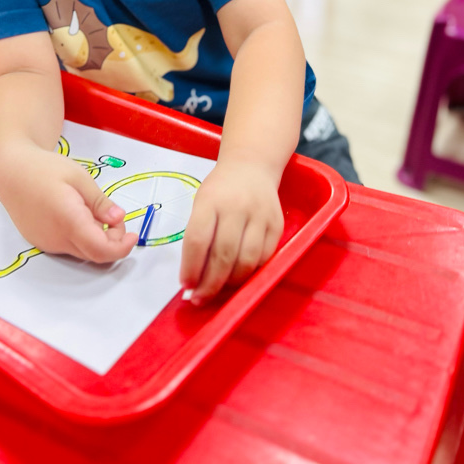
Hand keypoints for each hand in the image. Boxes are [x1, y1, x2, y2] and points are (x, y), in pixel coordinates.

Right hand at [0, 147, 137, 263]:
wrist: (11, 171)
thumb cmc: (44, 169)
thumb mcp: (79, 177)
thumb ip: (100, 202)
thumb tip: (119, 219)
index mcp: (68, 220)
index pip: (101, 250)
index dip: (122, 248)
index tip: (133, 235)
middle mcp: (56, 238)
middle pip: (94, 255)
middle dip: (113, 241)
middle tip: (114, 217)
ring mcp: (46, 243)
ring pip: (82, 252)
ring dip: (97, 240)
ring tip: (94, 211)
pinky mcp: (40, 242)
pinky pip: (68, 248)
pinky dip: (82, 238)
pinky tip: (78, 216)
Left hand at [179, 162, 282, 303]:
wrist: (252, 165)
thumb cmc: (221, 188)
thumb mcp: (202, 202)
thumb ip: (198, 234)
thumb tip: (193, 275)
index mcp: (210, 200)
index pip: (198, 240)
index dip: (191, 268)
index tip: (186, 285)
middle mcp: (236, 207)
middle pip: (223, 255)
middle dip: (210, 284)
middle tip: (201, 298)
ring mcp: (259, 216)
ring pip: (247, 261)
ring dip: (231, 283)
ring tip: (220, 290)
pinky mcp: (277, 224)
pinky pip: (265, 258)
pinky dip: (251, 273)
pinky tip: (239, 276)